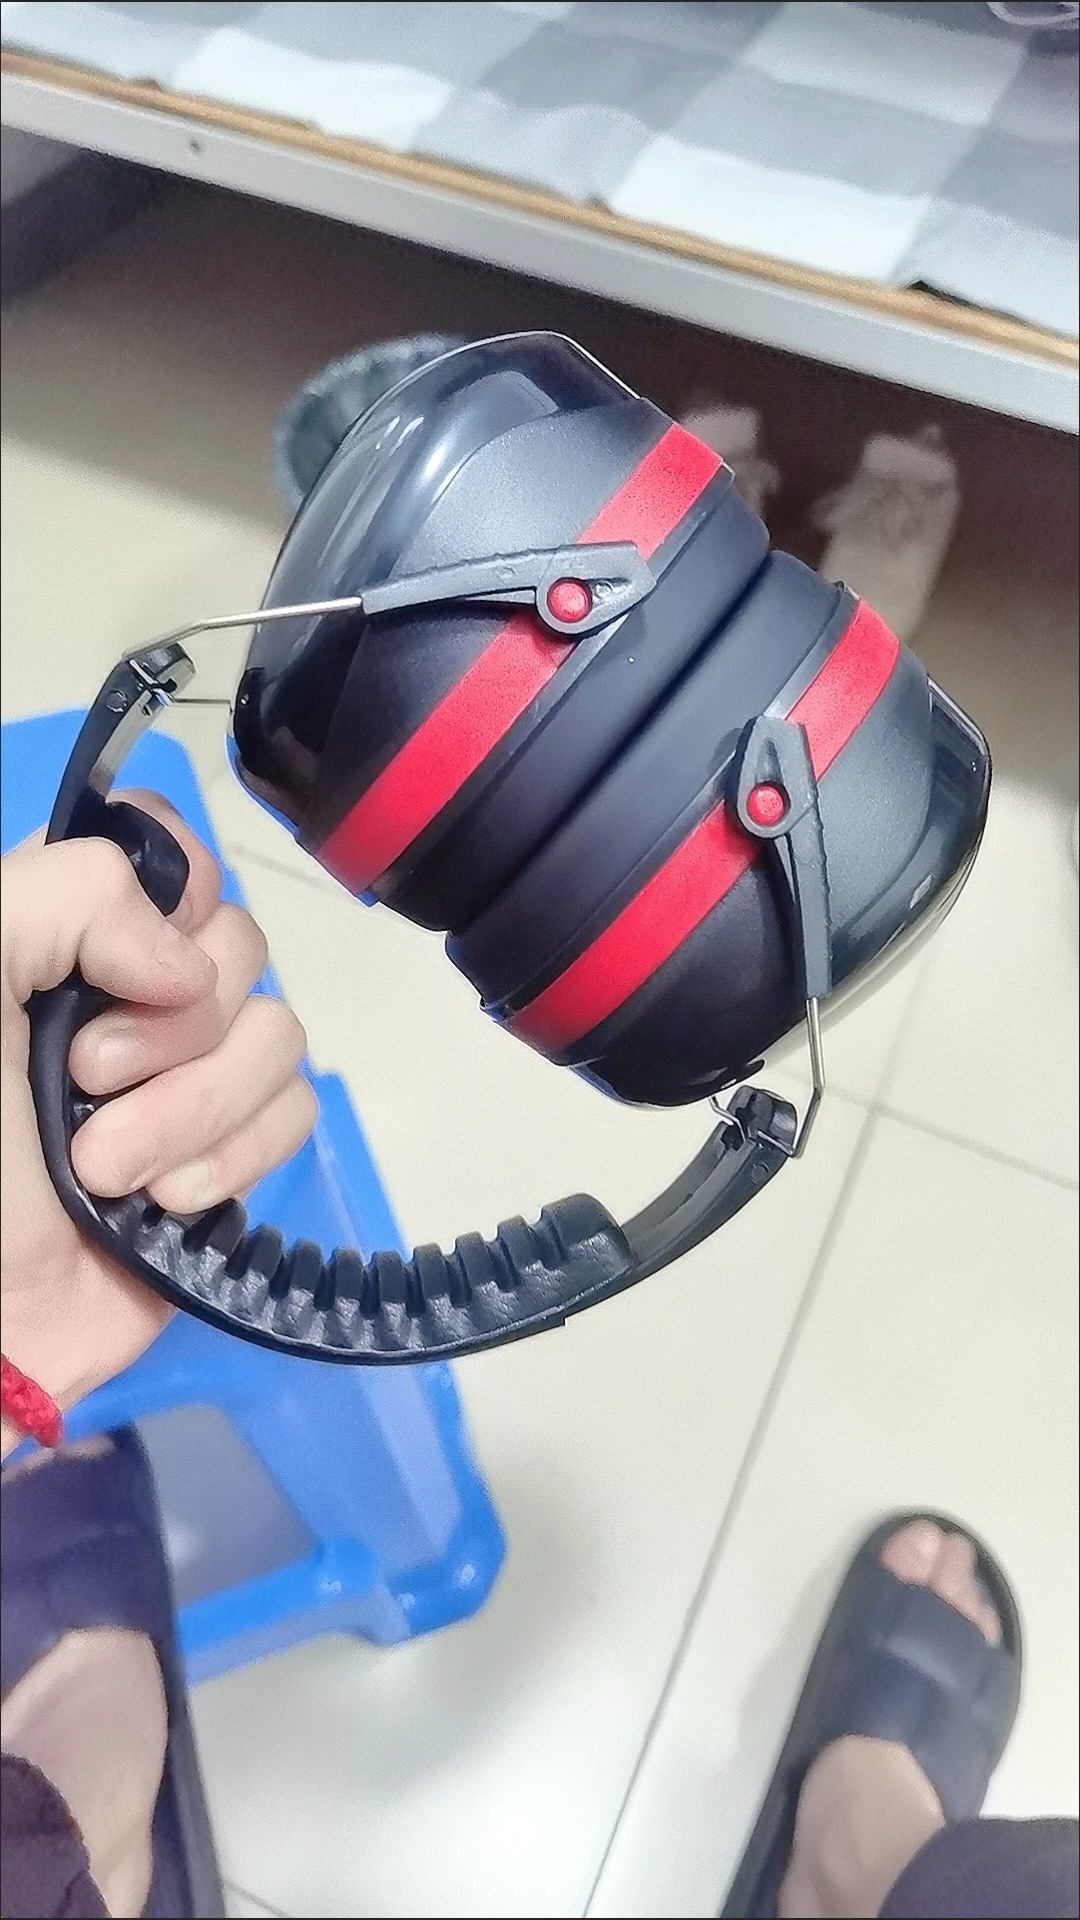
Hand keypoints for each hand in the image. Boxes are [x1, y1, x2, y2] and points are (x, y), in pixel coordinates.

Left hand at [1, 793, 316, 1454]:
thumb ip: (68, 896)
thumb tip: (188, 962)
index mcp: (60, 932)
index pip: (168, 846)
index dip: (174, 891)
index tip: (127, 958)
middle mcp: (130, 991)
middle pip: (239, 941)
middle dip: (170, 1029)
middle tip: (82, 1081)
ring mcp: (186, 1076)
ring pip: (278, 1033)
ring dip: (191, 1110)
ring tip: (104, 1168)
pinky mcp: (228, 1156)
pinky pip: (294, 1115)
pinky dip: (230, 1160)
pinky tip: (163, 1203)